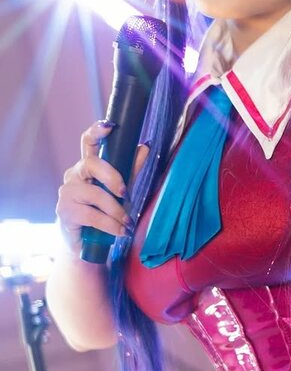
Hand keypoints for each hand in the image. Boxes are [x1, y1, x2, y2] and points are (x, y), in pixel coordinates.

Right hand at [56, 121, 134, 257]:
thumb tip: (145, 147)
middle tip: (125, 193)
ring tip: (127, 223)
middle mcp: (74, 175)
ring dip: (116, 209)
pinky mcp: (65, 211)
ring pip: (95, 194)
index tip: (109, 126)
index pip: (88, 143)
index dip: (96, 132)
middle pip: (91, 164)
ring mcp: (67, 192)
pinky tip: (121, 231)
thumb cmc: (103, 212)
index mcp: (87, 166)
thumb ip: (130, 170)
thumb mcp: (120, 190)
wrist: (85, 243)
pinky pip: (92, 215)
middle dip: (112, 177)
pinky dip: (110, 224)